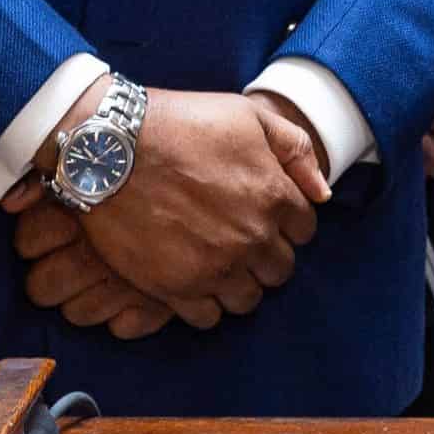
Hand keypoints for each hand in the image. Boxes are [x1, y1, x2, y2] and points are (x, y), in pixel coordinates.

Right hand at [0, 88, 326, 311]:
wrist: (110, 148)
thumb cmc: (181, 124)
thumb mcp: (250, 116)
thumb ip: (297, 150)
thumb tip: (323, 192)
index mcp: (275, 196)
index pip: (304, 230)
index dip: (288, 224)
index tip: (267, 217)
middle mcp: (252, 237)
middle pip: (280, 269)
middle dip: (268, 256)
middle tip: (242, 241)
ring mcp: (214, 266)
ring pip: (248, 299)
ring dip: (241, 284)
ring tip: (220, 265)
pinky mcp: (173, 287)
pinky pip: (207, 317)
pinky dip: (207, 305)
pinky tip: (195, 281)